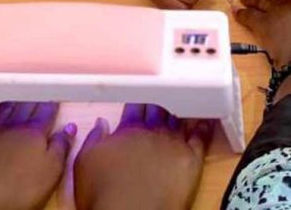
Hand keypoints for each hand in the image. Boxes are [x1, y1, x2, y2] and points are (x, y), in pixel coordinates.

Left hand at [0, 102, 73, 209]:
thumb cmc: (16, 190)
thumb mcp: (50, 174)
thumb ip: (61, 148)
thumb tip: (69, 129)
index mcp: (34, 133)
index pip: (46, 114)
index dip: (52, 107)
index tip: (55, 102)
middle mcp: (12, 125)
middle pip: (25, 107)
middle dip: (34, 101)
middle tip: (39, 97)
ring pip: (3, 108)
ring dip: (12, 102)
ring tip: (17, 99)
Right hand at [74, 104, 211, 209]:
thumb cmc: (103, 194)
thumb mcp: (85, 164)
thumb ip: (92, 139)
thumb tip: (102, 123)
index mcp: (128, 129)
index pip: (135, 105)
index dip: (138, 100)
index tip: (140, 96)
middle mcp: (152, 131)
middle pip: (158, 107)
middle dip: (158, 102)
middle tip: (161, 97)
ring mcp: (173, 143)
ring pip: (178, 118)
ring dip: (179, 110)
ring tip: (183, 102)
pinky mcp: (191, 159)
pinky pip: (200, 137)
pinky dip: (203, 127)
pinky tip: (205, 119)